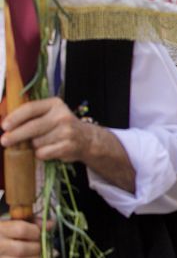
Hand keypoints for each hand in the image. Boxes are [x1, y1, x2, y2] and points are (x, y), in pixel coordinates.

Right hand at [0, 219, 40, 257]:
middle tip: (42, 247)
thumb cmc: (5, 232)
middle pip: (22, 249)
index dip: (36, 232)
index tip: (40, 234)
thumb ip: (32, 222)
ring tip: (40, 256)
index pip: (22, 230)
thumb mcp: (15, 222)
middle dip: (37, 248)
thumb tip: (51, 224)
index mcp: (1, 230)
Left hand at [1, 97, 135, 192]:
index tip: (4, 126)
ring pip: (37, 142)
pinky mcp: (68, 146)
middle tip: (4, 141)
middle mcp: (62, 116)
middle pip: (32, 127)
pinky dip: (41, 154)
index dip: (15, 117)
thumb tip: (5, 125)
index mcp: (55, 104)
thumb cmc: (60, 126)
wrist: (86, 138)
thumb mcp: (49, 114)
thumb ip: (30, 116)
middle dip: (16, 135)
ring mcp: (67, 131)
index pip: (31, 108)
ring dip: (33, 146)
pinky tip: (48, 150)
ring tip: (41, 143)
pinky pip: (43, 153)